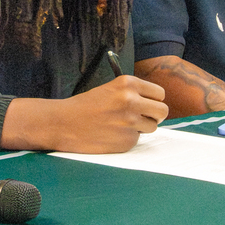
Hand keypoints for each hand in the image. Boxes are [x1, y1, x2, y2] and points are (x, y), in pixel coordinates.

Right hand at [2, 75, 168, 153]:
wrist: (62, 123)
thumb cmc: (84, 106)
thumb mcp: (110, 90)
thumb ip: (132, 94)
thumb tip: (154, 104)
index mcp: (127, 83)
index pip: (159, 93)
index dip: (153, 100)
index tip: (147, 104)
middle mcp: (132, 101)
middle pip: (162, 111)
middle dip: (155, 115)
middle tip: (143, 117)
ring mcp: (130, 122)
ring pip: (152, 127)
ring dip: (141, 128)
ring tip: (121, 125)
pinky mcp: (126, 141)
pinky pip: (137, 140)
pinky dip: (127, 139)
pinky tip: (111, 135)